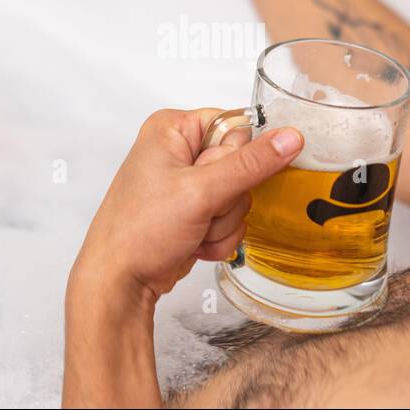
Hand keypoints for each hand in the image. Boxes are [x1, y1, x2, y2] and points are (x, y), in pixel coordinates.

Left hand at [71, 108, 302, 306]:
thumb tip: (289, 138)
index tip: (219, 180)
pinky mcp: (194, 211)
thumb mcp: (200, 192)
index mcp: (173, 129)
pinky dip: (219, 236)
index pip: (236, 127)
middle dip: (229, 199)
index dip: (238, 159)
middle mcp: (179, 151)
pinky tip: (195, 241)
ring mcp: (187, 184)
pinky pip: (231, 218)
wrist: (120, 282)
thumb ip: (250, 164)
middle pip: (242, 165)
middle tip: (201, 210)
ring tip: (193, 228)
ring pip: (240, 197)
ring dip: (224, 222)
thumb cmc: (138, 232)